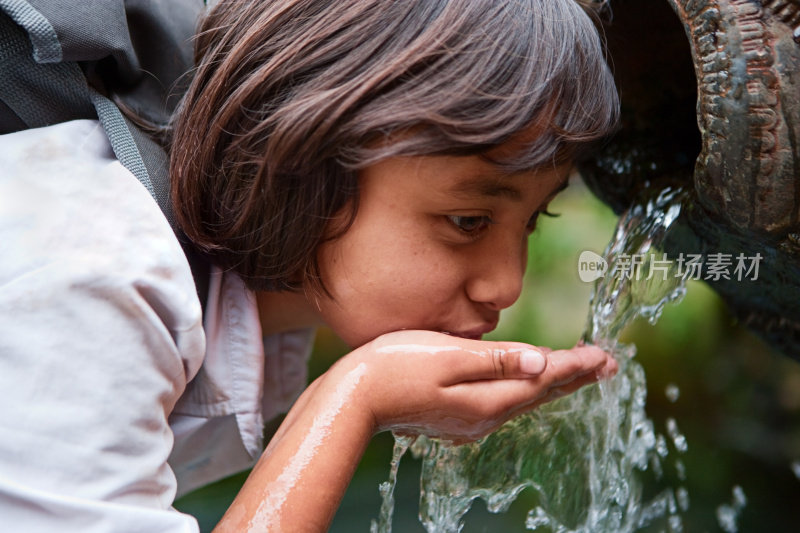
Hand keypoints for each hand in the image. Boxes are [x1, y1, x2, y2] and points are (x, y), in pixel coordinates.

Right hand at [330, 330, 616, 442]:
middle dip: (575, 377)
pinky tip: (526, 384)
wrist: (353, 398)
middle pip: (540, 394)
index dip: (576, 364)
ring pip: (523, 399)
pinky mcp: (454, 417)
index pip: (544, 379)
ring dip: (553, 383)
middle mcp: (485, 415)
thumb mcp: (446, 356)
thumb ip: (496, 359)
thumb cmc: (394, 367)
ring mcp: (469, 420)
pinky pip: (503, 401)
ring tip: (579, 371)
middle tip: (608, 365)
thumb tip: (544, 363)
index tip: (606, 354)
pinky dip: (525, 389)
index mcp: (488, 398)